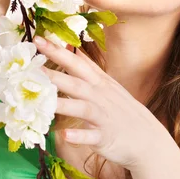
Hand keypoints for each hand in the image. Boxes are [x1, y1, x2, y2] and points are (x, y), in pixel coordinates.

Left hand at [33, 36, 166, 171]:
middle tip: (31, 67)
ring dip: (61, 104)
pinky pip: (91, 136)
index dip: (57, 51)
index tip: (37, 39)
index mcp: (98, 82)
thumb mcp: (108, 85)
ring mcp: (103, 116)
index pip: (75, 62)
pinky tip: (64, 134)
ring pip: (80, 108)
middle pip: (74, 82)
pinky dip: (79, 136)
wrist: (148, 139)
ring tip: (40, 101)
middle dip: (53, 74)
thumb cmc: (123, 110)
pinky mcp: (105, 137)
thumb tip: (74, 51)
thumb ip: (90, 69)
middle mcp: (99, 96)